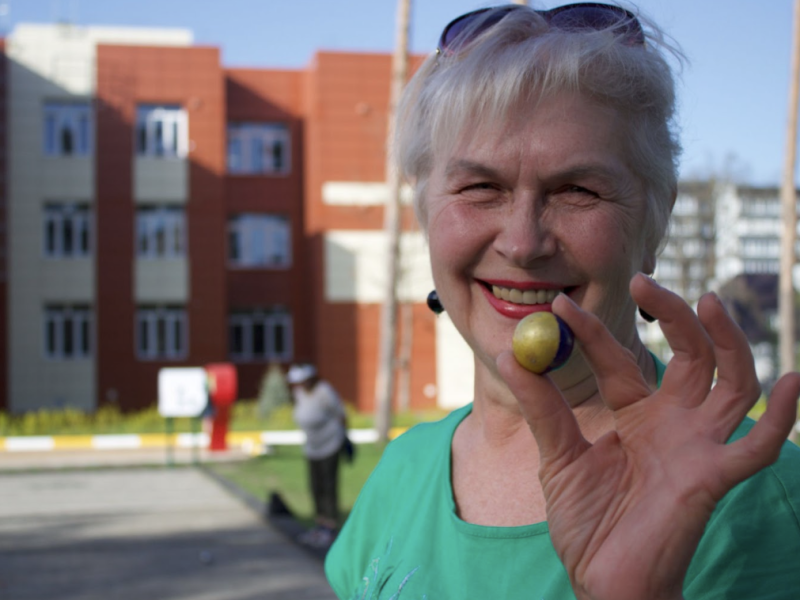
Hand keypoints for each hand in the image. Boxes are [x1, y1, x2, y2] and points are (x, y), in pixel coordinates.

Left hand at [496, 273, 799, 599]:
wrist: (601, 579)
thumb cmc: (586, 521)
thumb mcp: (557, 455)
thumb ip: (542, 407)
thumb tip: (508, 353)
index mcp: (636, 414)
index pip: (621, 359)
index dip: (594, 331)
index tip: (562, 305)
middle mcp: (674, 423)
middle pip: (690, 356)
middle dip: (673, 316)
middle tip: (643, 281)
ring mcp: (697, 447)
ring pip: (730, 384)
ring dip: (728, 342)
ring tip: (709, 302)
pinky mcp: (711, 478)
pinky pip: (756, 447)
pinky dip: (780, 417)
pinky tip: (792, 381)